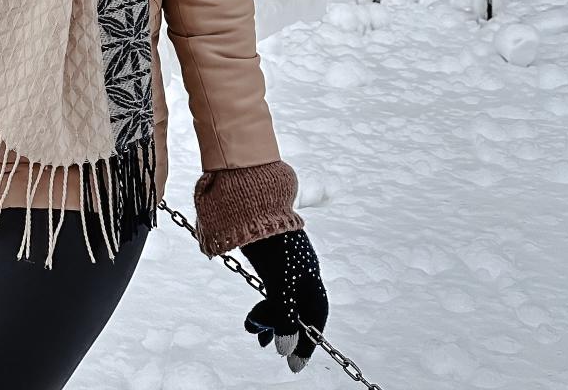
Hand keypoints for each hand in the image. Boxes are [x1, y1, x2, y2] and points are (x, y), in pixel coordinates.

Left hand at [239, 228, 328, 372]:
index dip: (308, 341)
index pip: (315, 317)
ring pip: (282, 303)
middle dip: (284, 332)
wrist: (253, 203)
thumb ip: (285, 319)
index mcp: (310, 277)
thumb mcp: (281, 284)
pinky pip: (271, 292)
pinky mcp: (270, 262)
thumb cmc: (272, 243)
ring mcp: (286, 266)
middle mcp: (301, 273)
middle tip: (271, 351)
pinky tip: (252, 318)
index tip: (296, 364)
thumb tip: (286, 351)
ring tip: (252, 331)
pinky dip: (263, 307)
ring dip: (269, 321)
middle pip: (297, 311)